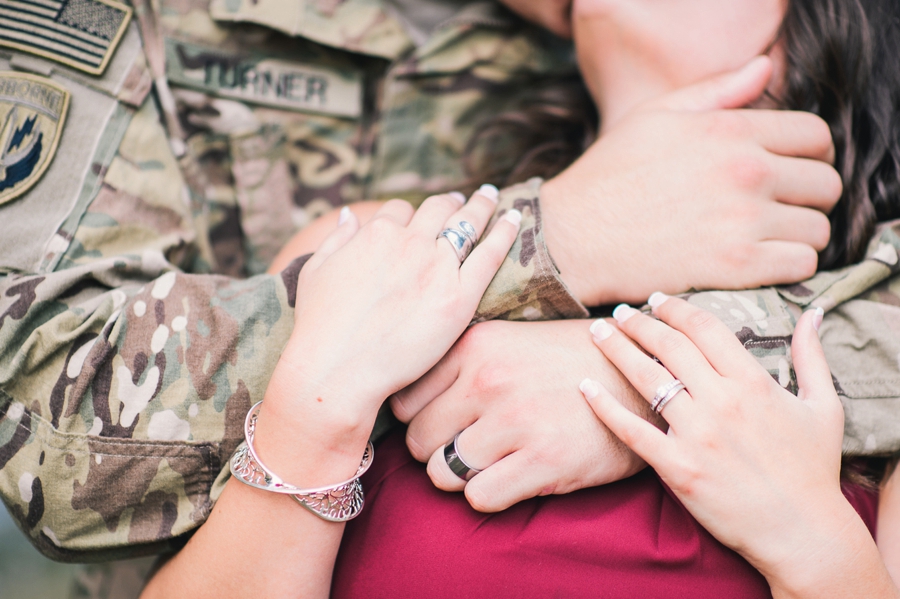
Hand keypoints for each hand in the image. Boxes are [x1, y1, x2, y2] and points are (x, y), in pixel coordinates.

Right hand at [257, 190, 519, 480]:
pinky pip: (490, 255)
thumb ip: (337, 239)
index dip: (410, 214)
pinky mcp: (460, 297)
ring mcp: (437, 267)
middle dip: (450, 202)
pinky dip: (504, 231)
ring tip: (489, 197)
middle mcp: (409, 242)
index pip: (400, 210)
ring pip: (467, 223)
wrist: (338, 369)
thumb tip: (352, 214)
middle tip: (463, 200)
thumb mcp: (316, 271)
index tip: (419, 217)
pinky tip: (514, 219)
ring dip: (480, 206)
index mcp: (375, 233)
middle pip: (438, 209)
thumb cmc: (320, 327)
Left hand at [390, 319, 655, 511]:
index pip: (404, 402)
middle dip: (436, 451)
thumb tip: (402, 405)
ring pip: (442, 473)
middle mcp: (488, 379)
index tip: (441, 424)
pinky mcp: (544, 459)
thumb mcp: (506, 340)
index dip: (419, 419)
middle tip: (465, 447)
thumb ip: (458, 364)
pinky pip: (479, 498)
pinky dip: (489, 494)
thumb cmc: (565, 361)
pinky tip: (512, 476)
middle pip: (418, 441)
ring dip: (461, 476)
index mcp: (475, 345)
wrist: (639, 376)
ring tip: (489, 462)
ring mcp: (516, 420)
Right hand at [541, 56, 841, 304]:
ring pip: (818, 229)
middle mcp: (745, 171)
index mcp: (729, 129)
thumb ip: (716, 91)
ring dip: (800, 234)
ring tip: (769, 238)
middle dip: (808, 196)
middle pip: (825, 184)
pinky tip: (762, 262)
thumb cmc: (608, 176)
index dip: (810, 154)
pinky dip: (790, 265)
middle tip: (780, 208)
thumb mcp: (655, 117)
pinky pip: (801, 264)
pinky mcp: (736, 266)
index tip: (791, 171)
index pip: (815, 136)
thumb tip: (764, 68)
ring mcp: (743, 220)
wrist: (573, 237)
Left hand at [581, 295, 888, 596]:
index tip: (655, 300)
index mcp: (753, 382)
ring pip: (646, 378)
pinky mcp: (677, 467)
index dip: (675, 308)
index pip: (704, 328)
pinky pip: (631, 430)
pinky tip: (585, 386)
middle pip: (668, 346)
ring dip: (616, 350)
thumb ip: (811, 356)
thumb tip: (813, 314)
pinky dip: (604, 406)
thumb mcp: (824, 406)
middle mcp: (722, 401)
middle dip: (638, 323)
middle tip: (618, 313)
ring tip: (596, 334)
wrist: (802, 531)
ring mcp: (696, 434)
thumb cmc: (814, 469)